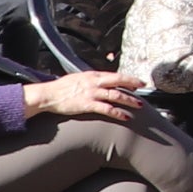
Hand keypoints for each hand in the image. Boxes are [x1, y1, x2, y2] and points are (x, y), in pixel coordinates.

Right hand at [27, 68, 144, 124]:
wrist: (48, 94)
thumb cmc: (61, 88)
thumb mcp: (78, 78)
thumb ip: (91, 80)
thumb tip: (101, 82)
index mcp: (92, 75)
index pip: (114, 75)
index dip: (128, 78)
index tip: (138, 82)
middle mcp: (94, 82)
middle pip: (118, 81)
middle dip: (133, 84)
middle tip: (144, 88)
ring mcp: (91, 93)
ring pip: (115, 95)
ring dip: (129, 100)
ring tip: (139, 105)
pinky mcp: (87, 104)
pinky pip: (106, 108)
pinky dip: (117, 112)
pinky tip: (125, 116)